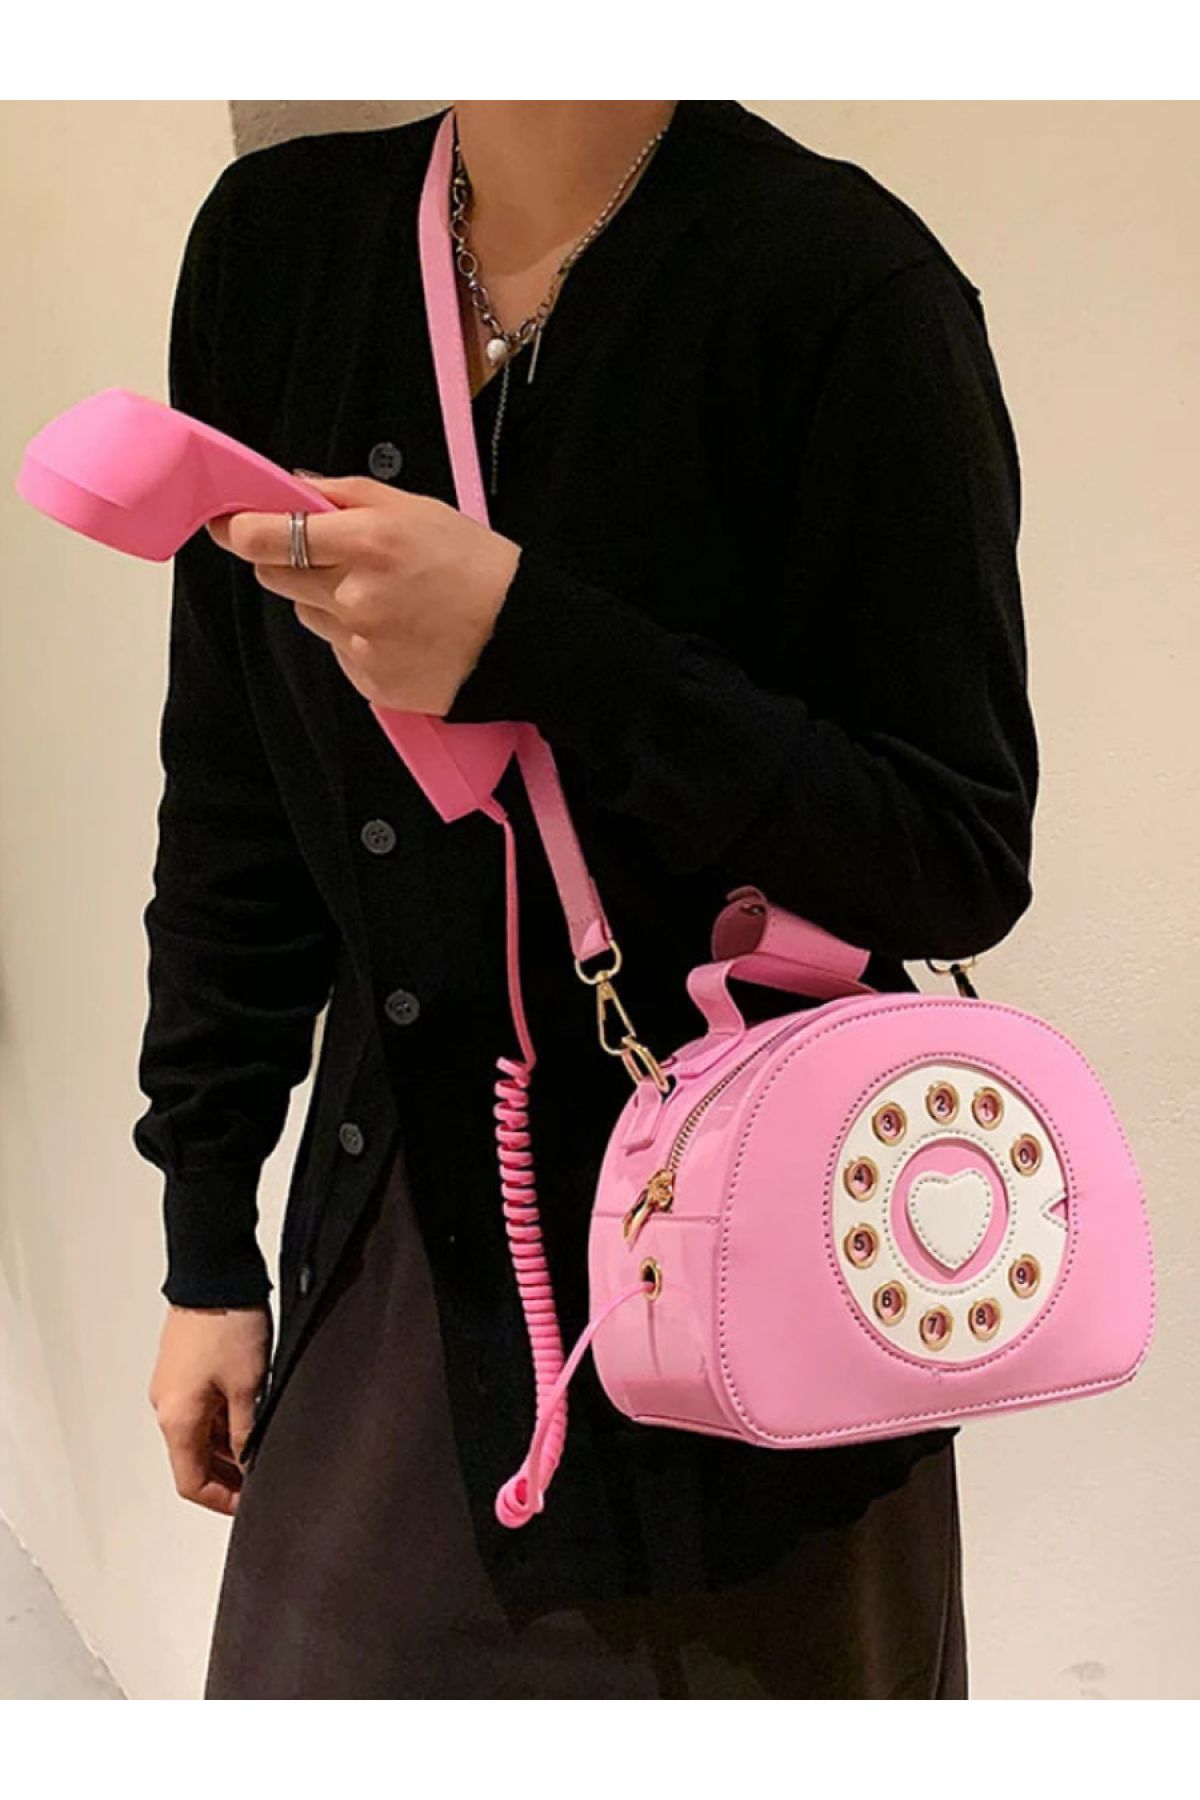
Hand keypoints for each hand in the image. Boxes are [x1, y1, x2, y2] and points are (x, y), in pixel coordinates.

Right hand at [148, 1303, 272, 1515]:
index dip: (222, 1500)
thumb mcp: (249, 1386)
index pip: (191, 1482)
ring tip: (263, 1447)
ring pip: (197, 1433)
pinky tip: (251, 1416)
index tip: (249, 1504)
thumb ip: (248, 1431)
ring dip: (226, 1446)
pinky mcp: (182, 1367)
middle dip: (227, 1475)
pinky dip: (221, 1421)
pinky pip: (199, 1408)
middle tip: (261, 1479)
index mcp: (177, 1419)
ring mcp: (172, 1386)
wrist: (214, 1274)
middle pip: (192, 1459)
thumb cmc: (228, 1323)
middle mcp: (166, 1406)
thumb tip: (250, 1463)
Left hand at [205, 475, 521, 714]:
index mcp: (368, 542)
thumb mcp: (417, 508)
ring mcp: (361, 645)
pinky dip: (354, 639)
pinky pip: (338, 652)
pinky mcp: (371, 682)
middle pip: (275, 577)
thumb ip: (346, 494)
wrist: (524, 638)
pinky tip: (397, 630)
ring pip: (307, 616)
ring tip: (382, 597)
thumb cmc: (476, 565)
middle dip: (286, 561)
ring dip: (325, 602)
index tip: (227, 523)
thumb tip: (290, 487)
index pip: (268, 537)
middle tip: (325, 555)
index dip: (239, 529)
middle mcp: (357, 596)